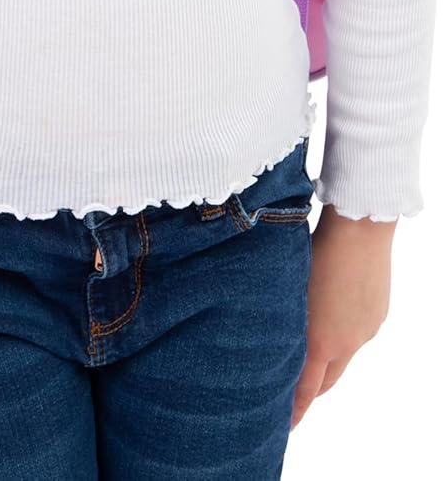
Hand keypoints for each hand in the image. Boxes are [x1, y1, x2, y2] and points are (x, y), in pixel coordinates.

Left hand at [290, 206, 393, 430]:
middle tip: (294, 390)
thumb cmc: (316, 251)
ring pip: (343, 353)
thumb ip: (286, 321)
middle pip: (328, 380)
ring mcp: (366, 330)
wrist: (359, 227)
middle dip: (312, 388)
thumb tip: (274, 338)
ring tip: (312, 337)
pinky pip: (357, 331)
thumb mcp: (291, 289)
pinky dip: (343, 329)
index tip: (286, 425)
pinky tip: (333, 306)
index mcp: (321, 342)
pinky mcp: (378, 314)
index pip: (307, 390)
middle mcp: (347, 343)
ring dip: (328, 354)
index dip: (297, 410)